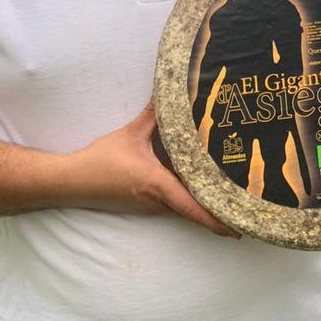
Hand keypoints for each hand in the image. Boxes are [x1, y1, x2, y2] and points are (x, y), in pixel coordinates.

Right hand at [70, 104, 239, 237]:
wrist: (72, 182)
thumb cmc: (101, 160)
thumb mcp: (131, 134)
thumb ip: (155, 115)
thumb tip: (171, 92)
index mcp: (158, 185)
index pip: (193, 207)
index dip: (217, 219)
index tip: (239, 227)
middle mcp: (159, 201)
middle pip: (196, 211)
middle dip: (221, 212)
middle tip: (247, 210)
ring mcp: (153, 206)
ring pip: (186, 208)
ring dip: (207, 206)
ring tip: (233, 199)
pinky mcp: (147, 205)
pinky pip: (175, 204)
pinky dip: (192, 200)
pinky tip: (204, 189)